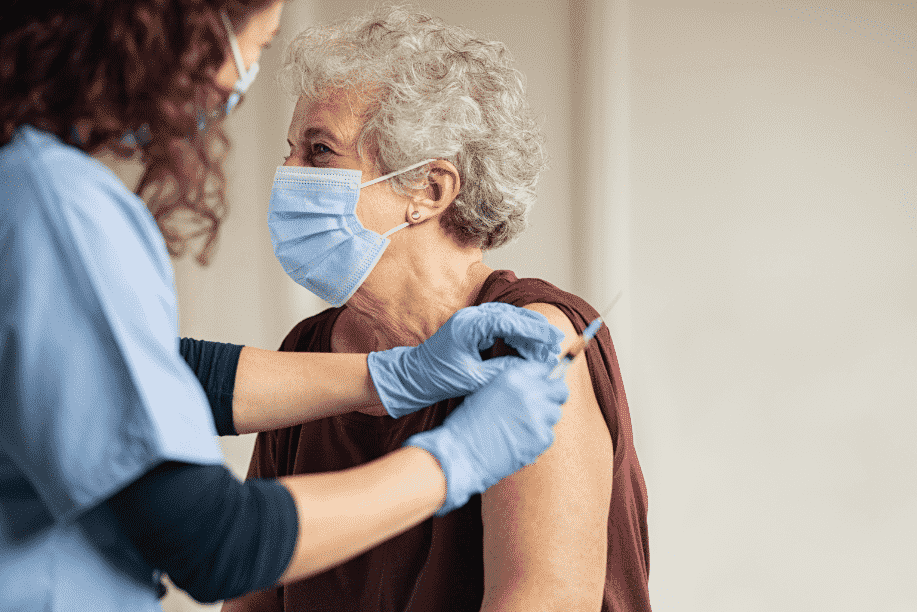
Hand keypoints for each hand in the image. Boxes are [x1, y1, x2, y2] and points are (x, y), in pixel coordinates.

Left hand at [367, 303, 563, 417]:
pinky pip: (501, 326)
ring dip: (528, 333)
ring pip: (509, 319)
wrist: (414, 376)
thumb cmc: (438, 378)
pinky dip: (517, 336)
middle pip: (512, 316)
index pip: (509, 321)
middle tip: (556, 345)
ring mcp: (472, 319)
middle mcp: (471, 317)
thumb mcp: (473, 379)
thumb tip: (530, 369)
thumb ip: (502, 371)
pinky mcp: (473, 327)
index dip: (535, 330)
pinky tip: (528, 349)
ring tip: (546, 349)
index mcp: (469, 325)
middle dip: (536, 330)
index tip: (554, 339)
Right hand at [404, 358, 568, 514]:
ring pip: (555, 414)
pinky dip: (537, 440)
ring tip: (521, 428)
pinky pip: (549, 435)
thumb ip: (514, 386)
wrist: (460, 453)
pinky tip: (518, 442)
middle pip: (560, 390)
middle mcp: (529, 392)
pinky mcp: (541, 437)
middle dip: (554, 397)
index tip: (544, 386)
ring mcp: (538, 415)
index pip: (545, 369)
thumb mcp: (487, 391)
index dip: (545, 379)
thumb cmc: (467, 425)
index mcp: (513, 376)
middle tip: (542, 408)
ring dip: (544, 420)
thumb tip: (536, 386)